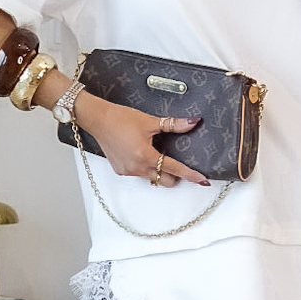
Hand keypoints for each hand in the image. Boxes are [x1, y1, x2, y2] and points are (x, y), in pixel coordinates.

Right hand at [73, 95, 208, 187]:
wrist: (98, 120)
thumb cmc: (120, 119)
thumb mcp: (149, 121)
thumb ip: (173, 125)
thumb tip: (192, 122)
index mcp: (145, 155)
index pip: (174, 168)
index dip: (190, 174)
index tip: (202, 180)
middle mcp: (137, 167)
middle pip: (164, 180)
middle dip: (174, 175)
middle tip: (175, 161)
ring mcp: (128, 171)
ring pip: (151, 178)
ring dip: (157, 170)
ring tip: (153, 152)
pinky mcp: (121, 170)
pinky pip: (139, 174)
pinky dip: (145, 167)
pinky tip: (140, 152)